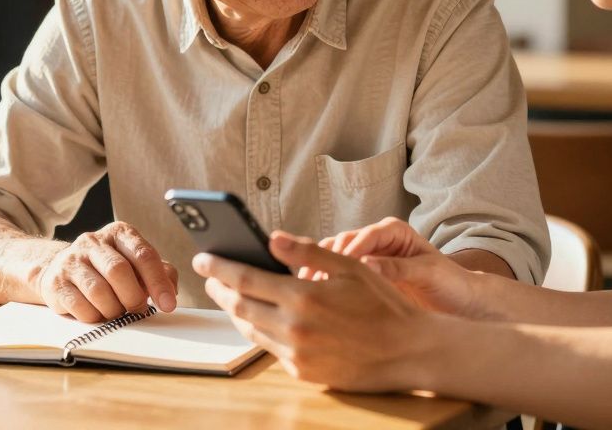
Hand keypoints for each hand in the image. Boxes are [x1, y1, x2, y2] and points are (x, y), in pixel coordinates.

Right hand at [36, 222, 178, 322]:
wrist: (62, 270)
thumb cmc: (107, 269)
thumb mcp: (135, 264)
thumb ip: (159, 272)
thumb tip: (171, 290)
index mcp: (119, 233)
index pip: (144, 254)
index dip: (158, 282)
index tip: (168, 304)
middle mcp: (93, 241)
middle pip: (119, 271)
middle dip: (133, 297)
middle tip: (137, 309)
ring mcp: (72, 260)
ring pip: (98, 291)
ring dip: (113, 309)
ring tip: (116, 311)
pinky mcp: (55, 282)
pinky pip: (80, 306)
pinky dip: (94, 316)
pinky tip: (97, 313)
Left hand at [194, 231, 438, 392]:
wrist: (409, 352)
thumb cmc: (383, 305)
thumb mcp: (349, 267)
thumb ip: (307, 252)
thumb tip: (271, 238)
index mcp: (302, 298)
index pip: (244, 278)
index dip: (219, 266)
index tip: (202, 256)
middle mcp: (294, 329)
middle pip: (239, 306)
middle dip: (220, 288)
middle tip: (209, 275)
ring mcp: (297, 354)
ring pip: (250, 330)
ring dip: (234, 310)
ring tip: (229, 294)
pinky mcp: (302, 372)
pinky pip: (270, 348)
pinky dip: (258, 330)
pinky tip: (258, 318)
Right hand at [316, 217, 483, 316]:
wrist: (459, 303)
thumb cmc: (450, 284)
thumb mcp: (428, 274)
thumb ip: (398, 269)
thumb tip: (366, 266)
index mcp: (394, 231)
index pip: (366, 236)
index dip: (349, 251)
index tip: (336, 269)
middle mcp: (377, 240)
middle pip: (343, 243)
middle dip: (327, 260)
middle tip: (313, 282)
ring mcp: (366, 257)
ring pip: (333, 257)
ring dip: (319, 270)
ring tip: (308, 290)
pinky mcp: (361, 276)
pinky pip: (337, 275)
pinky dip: (324, 283)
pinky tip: (314, 297)